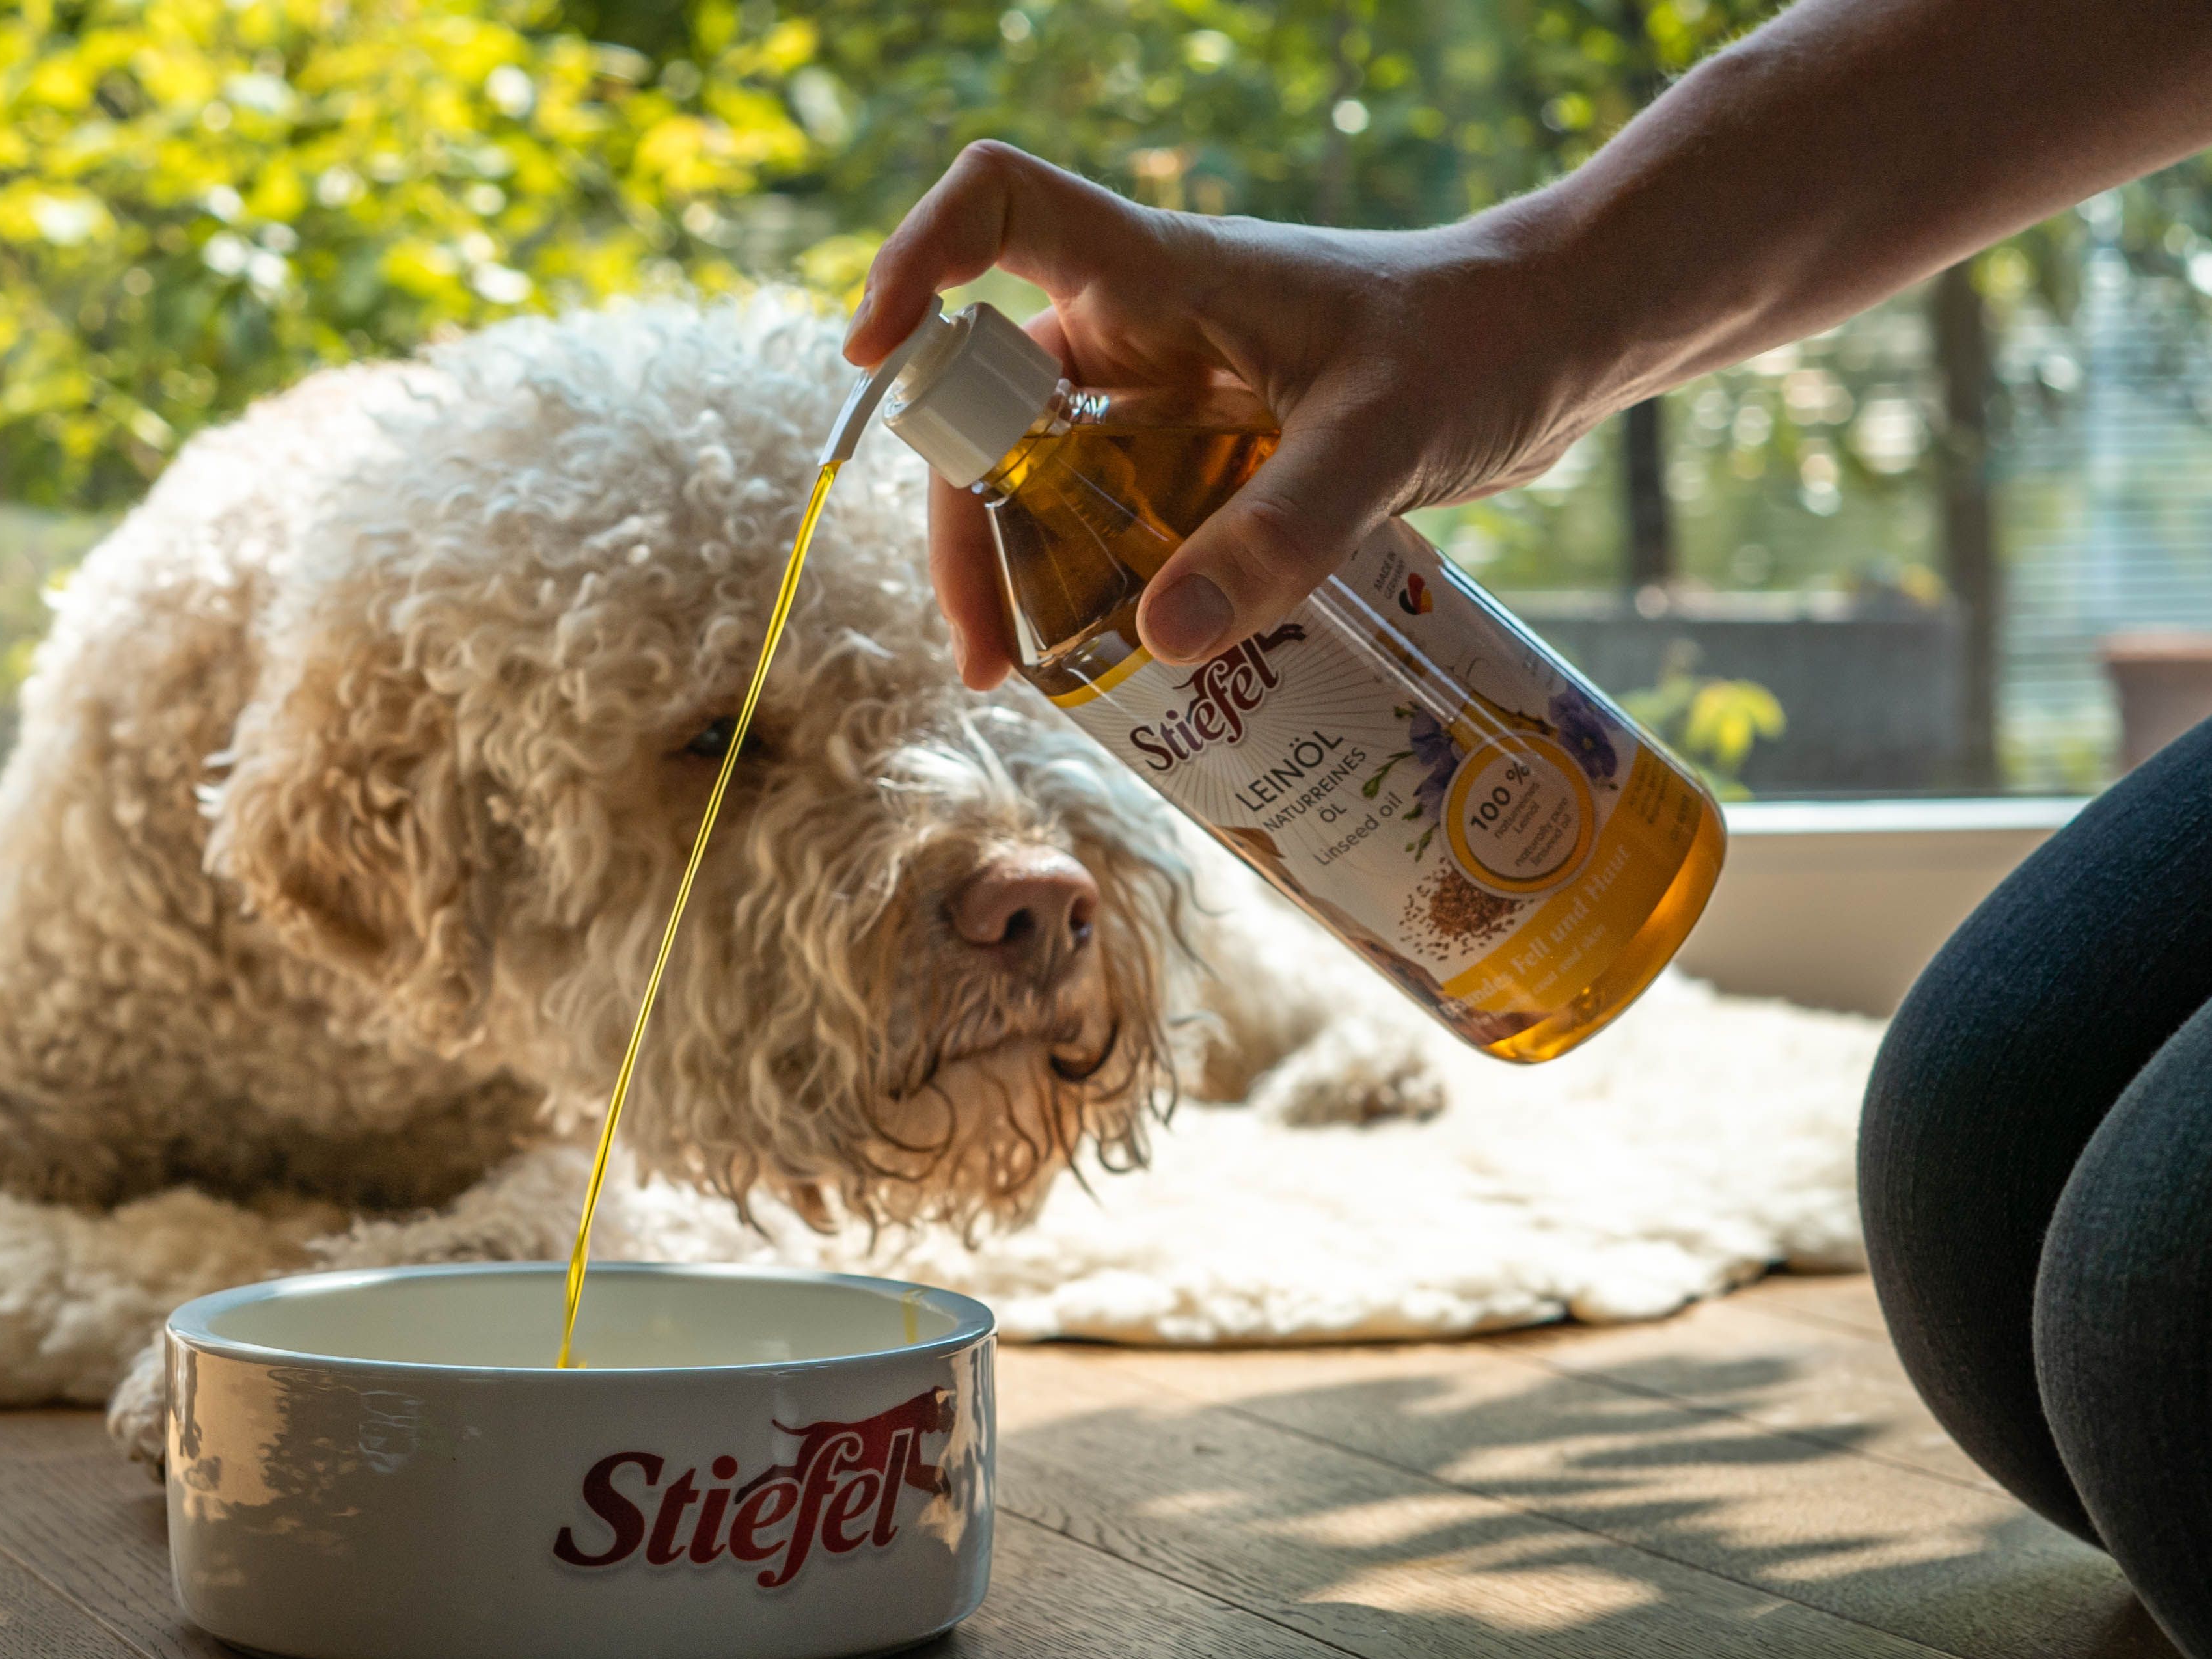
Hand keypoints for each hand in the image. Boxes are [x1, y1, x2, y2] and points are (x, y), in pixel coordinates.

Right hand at [846, 141, 1603, 684]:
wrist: (1555, 344)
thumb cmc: (1480, 345)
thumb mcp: (1390, 439)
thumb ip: (1285, 532)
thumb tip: (1159, 641)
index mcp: (1162, 273)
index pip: (1000, 209)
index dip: (916, 260)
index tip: (875, 361)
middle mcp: (1140, 327)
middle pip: (988, 402)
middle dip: (965, 527)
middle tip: (989, 655)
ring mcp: (1165, 394)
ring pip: (1039, 476)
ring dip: (1020, 572)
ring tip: (1033, 679)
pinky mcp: (1201, 454)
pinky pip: (1112, 518)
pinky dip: (1097, 585)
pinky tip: (1116, 665)